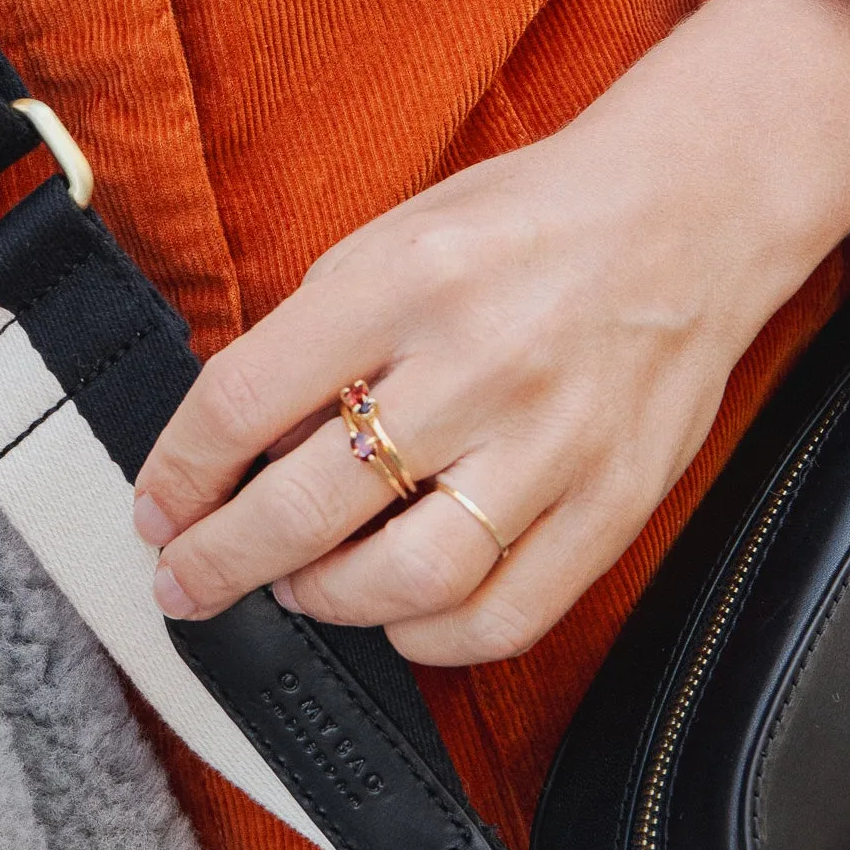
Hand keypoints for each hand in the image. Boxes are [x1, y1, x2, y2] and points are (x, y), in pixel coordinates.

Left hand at [132, 0, 849, 667]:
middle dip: (221, 563)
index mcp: (408, 278)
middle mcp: (480, 362)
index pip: (245, 400)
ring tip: (299, 589)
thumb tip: (234, 454)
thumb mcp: (397, 236)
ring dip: (324, 603)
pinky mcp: (616, 500)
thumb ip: (316, 336)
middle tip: (188, 582)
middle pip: (308, 505)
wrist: (693, 211)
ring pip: (406, 580)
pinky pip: (505, 615)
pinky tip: (401, 616)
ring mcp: (556, 440)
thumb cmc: (531, 224)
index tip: (157, 512)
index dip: (178, 474)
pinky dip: (431, 638)